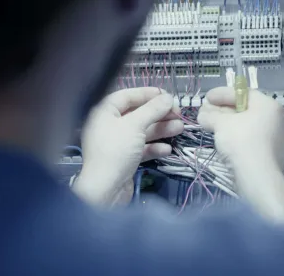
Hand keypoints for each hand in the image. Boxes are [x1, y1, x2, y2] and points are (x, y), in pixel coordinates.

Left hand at [74, 88, 182, 205]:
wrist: (106, 190)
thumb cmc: (116, 151)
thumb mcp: (135, 125)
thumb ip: (152, 110)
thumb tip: (168, 97)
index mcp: (104, 112)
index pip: (127, 96)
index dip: (147, 94)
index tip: (166, 95)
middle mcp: (109, 125)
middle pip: (138, 114)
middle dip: (159, 113)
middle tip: (178, 113)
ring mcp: (118, 143)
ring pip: (142, 131)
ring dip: (161, 129)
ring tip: (179, 128)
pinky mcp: (125, 159)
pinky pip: (142, 148)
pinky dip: (154, 147)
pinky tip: (167, 149)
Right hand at [198, 87, 283, 171]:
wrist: (258, 177)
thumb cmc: (241, 142)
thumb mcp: (221, 124)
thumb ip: (210, 115)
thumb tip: (202, 113)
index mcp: (268, 105)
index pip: (243, 93)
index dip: (222, 94)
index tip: (207, 98)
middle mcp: (275, 117)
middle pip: (244, 108)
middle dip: (222, 109)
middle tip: (205, 111)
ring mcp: (274, 136)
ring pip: (246, 123)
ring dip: (226, 122)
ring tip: (209, 124)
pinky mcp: (269, 151)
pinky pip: (249, 136)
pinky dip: (235, 134)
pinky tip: (222, 138)